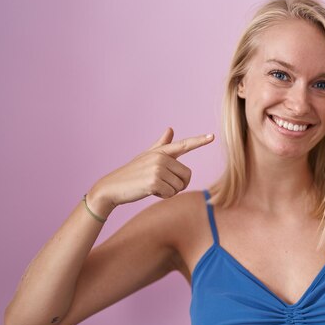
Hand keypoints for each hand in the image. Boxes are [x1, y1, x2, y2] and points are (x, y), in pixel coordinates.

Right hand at [88, 128, 213, 214]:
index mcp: (161, 151)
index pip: (184, 144)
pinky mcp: (154, 181)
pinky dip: (163, 196)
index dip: (199, 141)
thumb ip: (161, 144)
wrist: (112, 187)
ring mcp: (157, 168)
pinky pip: (171, 193)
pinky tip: (149, 191)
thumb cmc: (132, 173)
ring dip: (169, 191)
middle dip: (178, 184)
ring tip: (152, 186)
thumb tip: (170, 129)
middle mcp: (161, 157)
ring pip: (179, 186)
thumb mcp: (147, 157)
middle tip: (160, 183)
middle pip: (187, 175)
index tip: (212, 136)